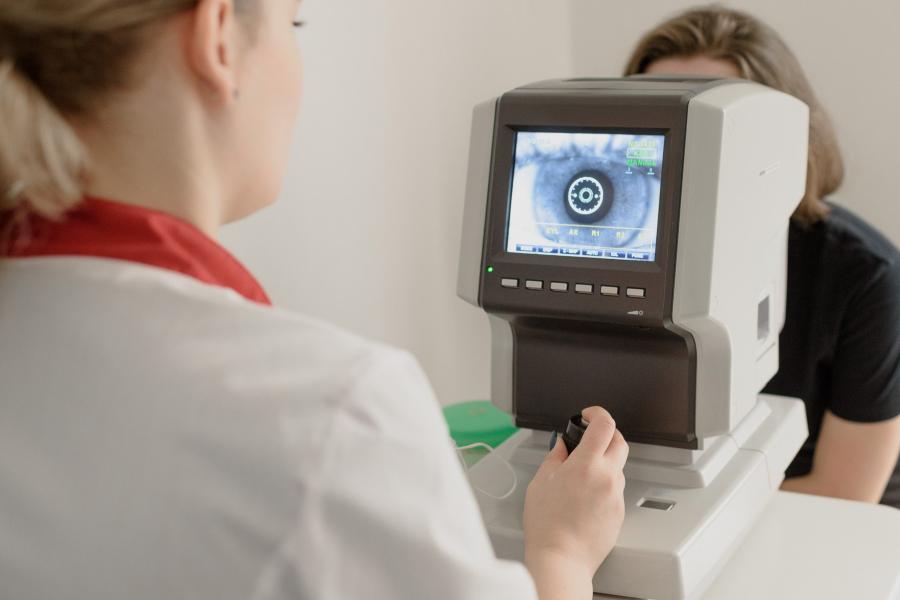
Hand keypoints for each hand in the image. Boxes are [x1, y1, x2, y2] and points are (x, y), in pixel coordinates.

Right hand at [522, 406, 627, 599]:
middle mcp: (607, 477)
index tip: (588, 416)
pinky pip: (615, 490)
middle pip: (620, 441)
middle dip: (606, 435)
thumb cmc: (547, 525)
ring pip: (618, 467)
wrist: (561, 557)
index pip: (604, 425)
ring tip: (582, 476)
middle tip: (590, 439)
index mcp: (586, 464)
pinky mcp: (620, 512)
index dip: (597, 414)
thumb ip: (555, 457)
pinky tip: (586, 498)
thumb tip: (562, 444)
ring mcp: (616, 495)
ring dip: (604, 463)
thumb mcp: (541, 482)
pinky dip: (604, 486)